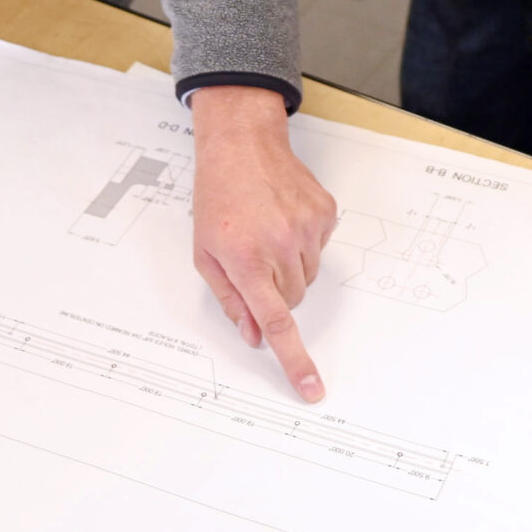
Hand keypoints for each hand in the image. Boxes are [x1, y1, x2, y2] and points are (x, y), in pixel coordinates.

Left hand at [189, 85, 338, 401]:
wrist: (242, 144)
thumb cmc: (217, 197)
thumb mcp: (205, 253)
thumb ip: (231, 300)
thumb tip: (254, 336)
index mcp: (246, 260)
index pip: (277, 322)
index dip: (295, 360)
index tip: (311, 387)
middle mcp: (281, 245)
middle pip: (293, 299)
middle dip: (275, 292)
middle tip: (255, 261)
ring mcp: (308, 228)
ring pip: (308, 276)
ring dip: (289, 267)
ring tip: (267, 232)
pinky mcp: (325, 213)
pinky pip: (321, 248)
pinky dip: (304, 242)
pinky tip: (283, 218)